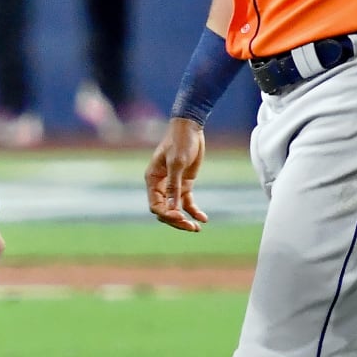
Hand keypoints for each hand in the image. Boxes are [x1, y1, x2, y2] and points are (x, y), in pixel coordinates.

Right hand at [145, 117, 207, 231]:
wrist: (190, 128)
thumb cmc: (180, 142)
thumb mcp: (177, 163)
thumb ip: (174, 185)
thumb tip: (173, 208)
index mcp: (152, 179)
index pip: (155, 205)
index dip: (166, 215)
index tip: (180, 217)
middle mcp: (160, 185)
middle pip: (164, 210)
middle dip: (176, 221)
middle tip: (191, 227)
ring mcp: (173, 185)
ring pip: (175, 209)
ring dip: (184, 219)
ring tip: (197, 228)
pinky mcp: (185, 183)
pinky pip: (187, 202)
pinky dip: (194, 211)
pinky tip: (203, 218)